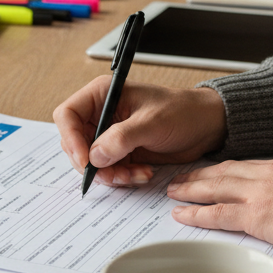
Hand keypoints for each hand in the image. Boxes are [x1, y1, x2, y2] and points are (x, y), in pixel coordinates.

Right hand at [53, 78, 226, 186]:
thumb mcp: (152, 123)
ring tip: (135, 174)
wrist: (205, 126)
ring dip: (110, 174)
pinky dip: (122, 177)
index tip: (85, 160)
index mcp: (102, 95)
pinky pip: (108, 170)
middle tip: (114, 174)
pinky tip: (143, 173)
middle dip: (93, 163)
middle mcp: (101, 114)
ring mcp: (109, 135)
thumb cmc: (182, 112)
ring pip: (91, 162)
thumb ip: (122, 138)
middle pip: (75, 143)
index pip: (68, 115)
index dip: (71, 139)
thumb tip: (94, 155)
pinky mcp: (120, 152)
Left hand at [166, 156, 272, 256]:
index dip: (226, 170)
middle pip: (225, 172)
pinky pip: (217, 213)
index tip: (214, 172)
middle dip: (200, 176)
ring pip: (215, 188)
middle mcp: (268, 173)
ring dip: (191, 190)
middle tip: (181, 179)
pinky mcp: (255, 215)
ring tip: (174, 193)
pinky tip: (181, 215)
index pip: (248, 166)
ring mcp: (259, 192)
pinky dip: (196, 213)